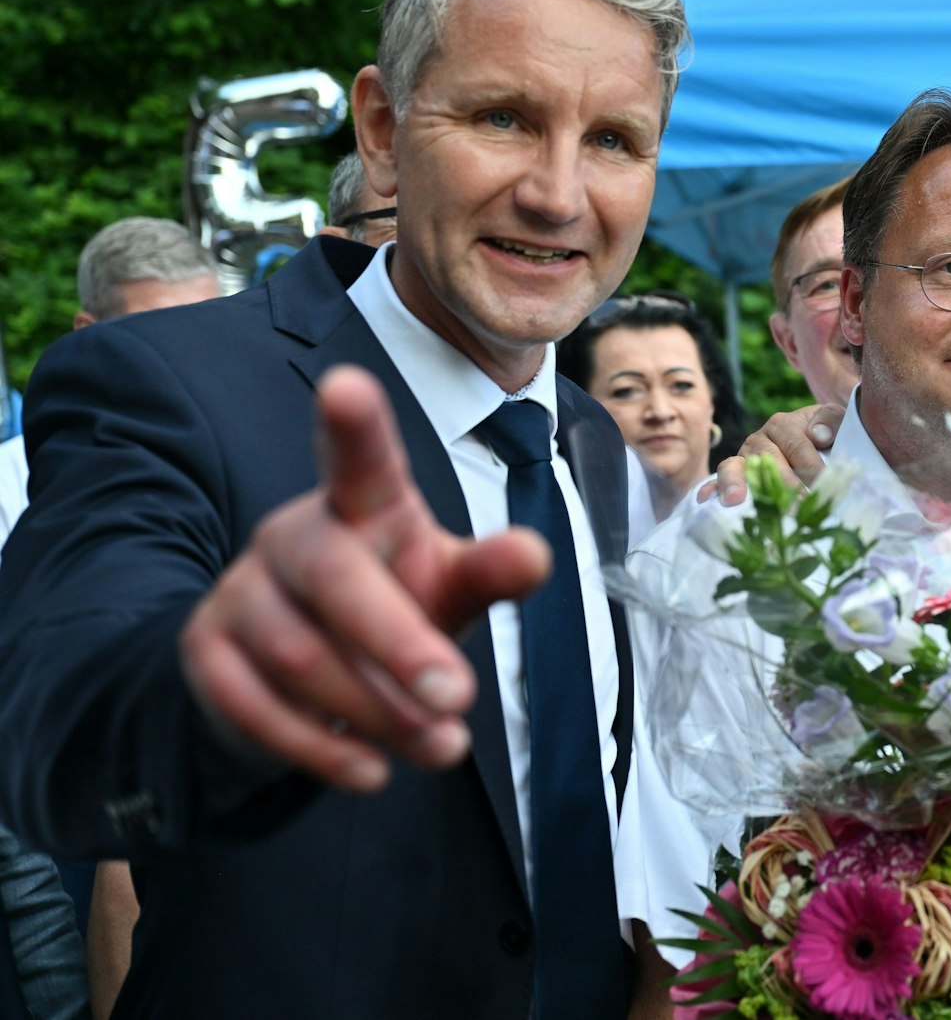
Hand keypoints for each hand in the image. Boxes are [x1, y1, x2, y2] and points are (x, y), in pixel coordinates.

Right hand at [179, 366, 550, 791]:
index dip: (354, 424)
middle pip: (338, 580)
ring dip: (377, 712)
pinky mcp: (206, 652)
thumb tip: (536, 554)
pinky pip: (254, 706)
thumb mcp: (450, 587)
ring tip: (441, 748)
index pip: (358, 458)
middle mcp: (294, 536)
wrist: (305, 675)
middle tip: (463, 699)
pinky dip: (319, 749)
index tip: (346, 385)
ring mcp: (241, 592)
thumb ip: (491, 572)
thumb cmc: (394, 605)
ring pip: (300, 656)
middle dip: (401, 644)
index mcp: (361, 505)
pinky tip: (371, 773)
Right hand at [700, 402, 844, 505]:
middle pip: (766, 461)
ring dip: (735, 483)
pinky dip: (712, 488)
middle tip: (793, 508)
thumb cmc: (827, 435)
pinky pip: (718, 480)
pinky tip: (705, 500)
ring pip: (735, 467)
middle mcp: (759, 440)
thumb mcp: (836, 421)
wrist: (815, 442)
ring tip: (735, 500)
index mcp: (783, 424)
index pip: (797, 447)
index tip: (825, 488)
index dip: (812, 469)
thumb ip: (831, 420)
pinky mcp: (734, 477)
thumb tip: (818, 436)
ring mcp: (743, 458)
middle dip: (781, 485)